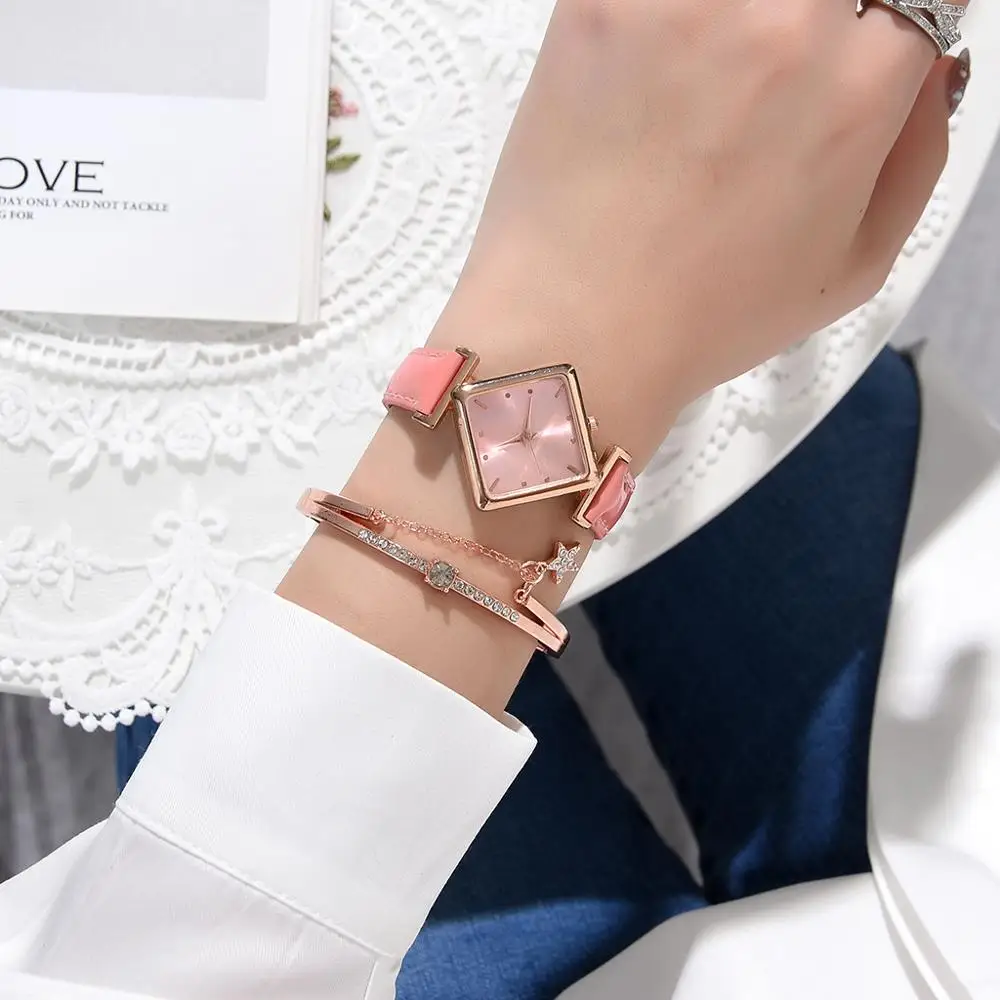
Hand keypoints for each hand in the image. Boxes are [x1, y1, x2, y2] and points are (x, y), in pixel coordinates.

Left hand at [283, 0, 966, 715]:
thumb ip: (918, 152)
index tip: (850, 51)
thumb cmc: (710, 319)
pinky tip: (642, 77)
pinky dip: (655, 19)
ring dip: (733, 19)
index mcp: (862, 85)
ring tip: (697, 90)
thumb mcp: (855, 268)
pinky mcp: (597, 3)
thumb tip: (928, 65)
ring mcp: (684, 4)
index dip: (878, 27)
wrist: (576, 334)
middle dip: (810, 23)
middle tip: (766, 78)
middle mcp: (784, 22)